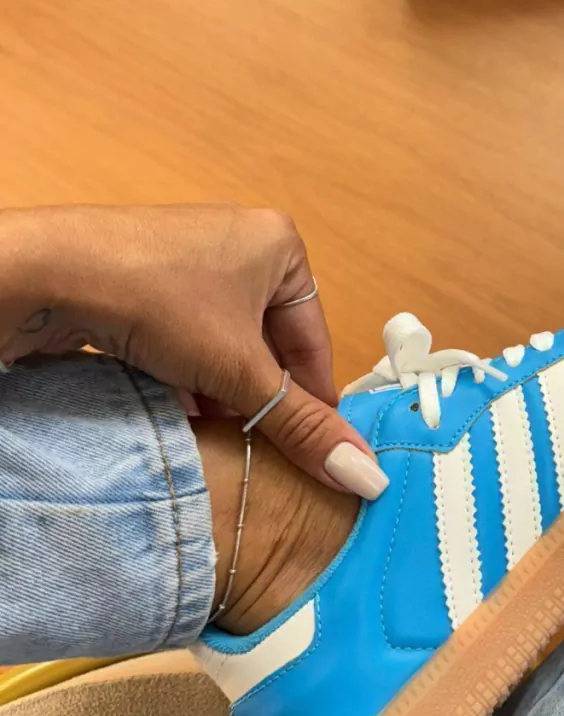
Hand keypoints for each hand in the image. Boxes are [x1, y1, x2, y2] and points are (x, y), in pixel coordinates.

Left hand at [0, 205, 387, 499]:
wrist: (48, 274)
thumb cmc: (157, 300)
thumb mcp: (240, 373)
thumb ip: (302, 426)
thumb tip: (363, 475)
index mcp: (282, 244)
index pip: (315, 340)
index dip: (312, 401)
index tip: (310, 451)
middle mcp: (241, 240)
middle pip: (269, 344)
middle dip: (255, 397)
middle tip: (252, 446)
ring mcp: (190, 255)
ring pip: (224, 343)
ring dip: (218, 392)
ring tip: (209, 433)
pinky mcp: (146, 273)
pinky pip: (184, 333)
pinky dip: (183, 372)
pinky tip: (172, 410)